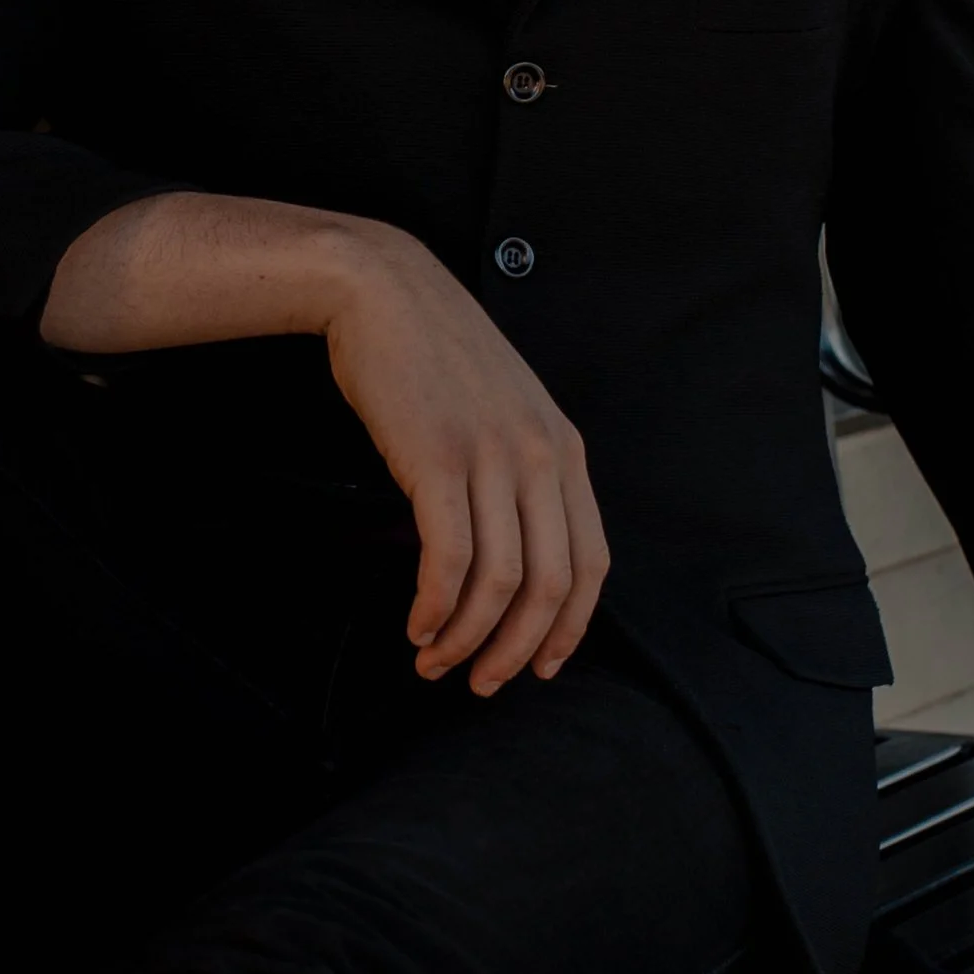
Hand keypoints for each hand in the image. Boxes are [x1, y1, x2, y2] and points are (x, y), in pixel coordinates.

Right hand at [321, 226, 608, 694]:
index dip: (569, 629)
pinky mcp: (437, 459)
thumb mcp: (506, 409)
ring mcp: (491, 457)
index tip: (539, 666)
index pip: (591, 564)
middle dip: (517, 650)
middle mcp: (540, 456)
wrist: (383, 289)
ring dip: (467, 639)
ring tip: (435, 660)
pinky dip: (435, 608)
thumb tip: (514, 553)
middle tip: (483, 684)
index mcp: (565, 449)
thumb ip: (522, 472)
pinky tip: (417, 625)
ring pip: (500, 583)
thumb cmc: (435, 352)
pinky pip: (449, 559)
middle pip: (551, 586)